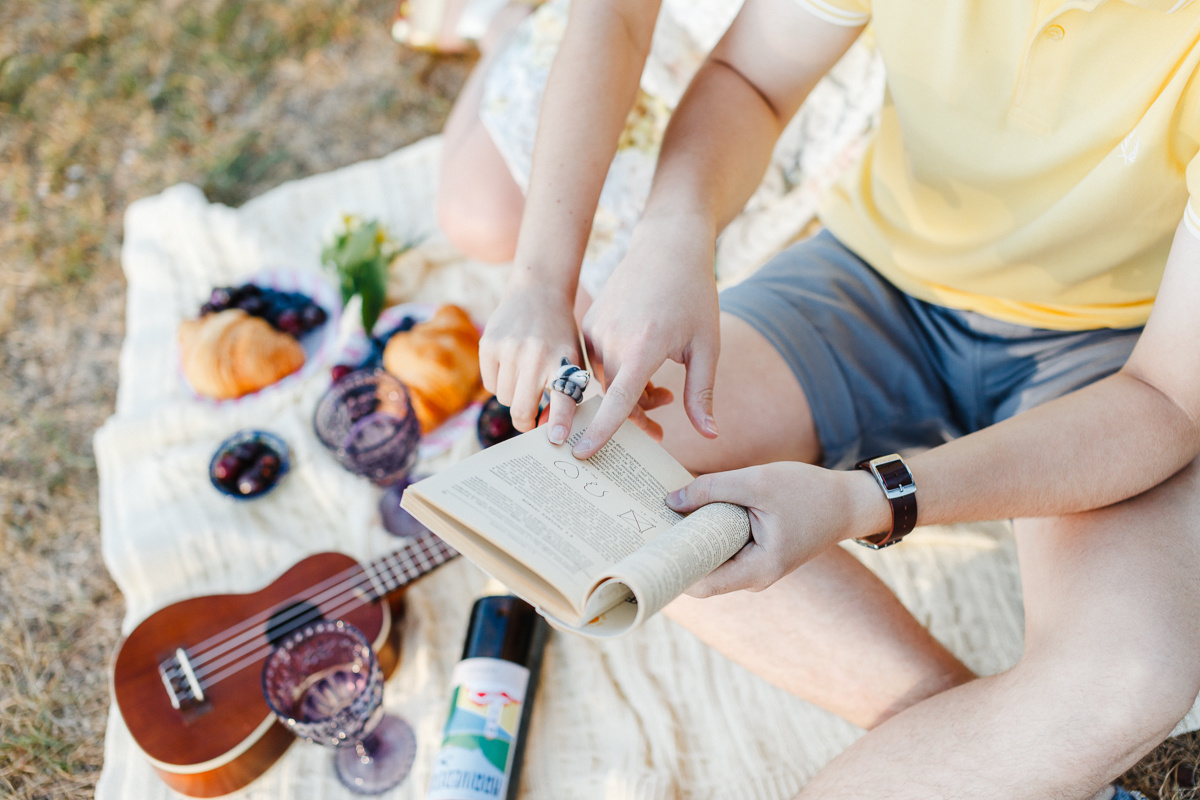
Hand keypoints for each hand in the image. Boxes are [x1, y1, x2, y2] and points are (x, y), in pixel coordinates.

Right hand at [479, 282, 581, 438]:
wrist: (538, 294)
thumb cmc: (560, 337)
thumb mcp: (572, 361)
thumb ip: (565, 394)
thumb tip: (549, 430)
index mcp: (563, 360)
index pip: (563, 398)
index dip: (560, 422)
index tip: (558, 440)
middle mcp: (536, 355)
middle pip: (522, 409)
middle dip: (525, 422)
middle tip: (530, 422)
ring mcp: (509, 349)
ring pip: (505, 399)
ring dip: (514, 397)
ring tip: (525, 378)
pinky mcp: (489, 344)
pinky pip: (491, 384)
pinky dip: (500, 383)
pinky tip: (511, 365)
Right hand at [573, 213, 721, 456]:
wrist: (667, 246)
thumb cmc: (693, 294)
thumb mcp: (706, 346)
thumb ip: (702, 394)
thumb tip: (710, 436)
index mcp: (643, 346)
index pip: (618, 401)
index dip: (602, 431)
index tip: (584, 454)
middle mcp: (612, 339)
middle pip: (617, 397)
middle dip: (639, 413)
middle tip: (664, 414)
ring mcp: (595, 329)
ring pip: (607, 382)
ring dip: (630, 393)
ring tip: (662, 388)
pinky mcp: (588, 323)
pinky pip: (599, 363)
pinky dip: (618, 373)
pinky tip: (642, 362)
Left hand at [666, 462, 889, 596]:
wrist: (850, 501)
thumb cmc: (809, 492)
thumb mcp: (757, 482)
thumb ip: (711, 489)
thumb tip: (669, 501)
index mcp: (757, 571)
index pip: (699, 584)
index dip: (671, 567)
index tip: (646, 545)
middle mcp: (754, 577)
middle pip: (702, 571)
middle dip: (676, 548)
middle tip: (646, 521)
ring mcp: (756, 567)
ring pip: (712, 557)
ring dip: (692, 536)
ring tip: (663, 511)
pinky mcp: (757, 552)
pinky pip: (724, 546)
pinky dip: (708, 529)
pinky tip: (690, 508)